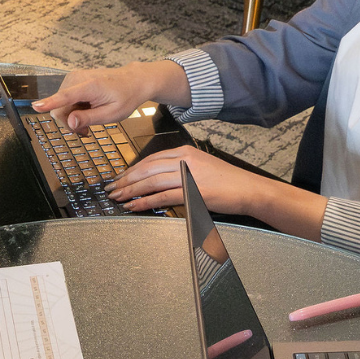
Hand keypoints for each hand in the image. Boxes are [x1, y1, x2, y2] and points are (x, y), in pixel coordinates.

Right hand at [32, 61, 189, 134]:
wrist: (133, 80)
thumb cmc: (126, 97)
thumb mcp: (113, 114)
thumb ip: (89, 118)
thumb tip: (69, 123)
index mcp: (90, 86)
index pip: (66, 96)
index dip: (50, 103)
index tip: (36, 107)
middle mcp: (78, 78)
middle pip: (60, 108)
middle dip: (69, 122)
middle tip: (86, 132)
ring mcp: (73, 78)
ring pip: (60, 106)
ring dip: (71, 117)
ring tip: (88, 122)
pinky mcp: (72, 80)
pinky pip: (64, 100)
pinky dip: (73, 109)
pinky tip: (85, 113)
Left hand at [106, 145, 261, 213]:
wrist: (249, 189)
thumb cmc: (228, 182)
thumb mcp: (203, 167)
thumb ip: (181, 170)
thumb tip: (158, 181)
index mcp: (186, 152)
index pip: (151, 159)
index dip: (132, 169)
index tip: (120, 177)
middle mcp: (184, 160)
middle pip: (146, 169)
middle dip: (125, 180)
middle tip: (111, 188)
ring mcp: (188, 175)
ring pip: (150, 181)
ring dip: (130, 191)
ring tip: (117, 198)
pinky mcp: (192, 191)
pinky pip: (162, 196)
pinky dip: (145, 201)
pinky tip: (134, 206)